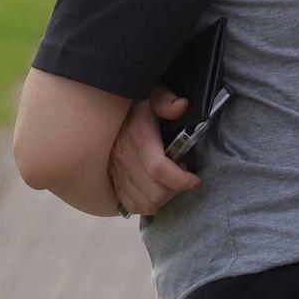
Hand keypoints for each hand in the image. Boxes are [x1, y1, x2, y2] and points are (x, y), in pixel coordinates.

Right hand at [108, 86, 202, 217]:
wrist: (103, 109)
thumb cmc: (134, 103)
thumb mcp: (150, 93)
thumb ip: (166, 99)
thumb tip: (181, 106)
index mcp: (137, 136)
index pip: (158, 169)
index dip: (181, 180)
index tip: (195, 179)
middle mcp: (123, 158)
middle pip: (154, 192)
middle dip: (175, 189)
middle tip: (182, 173)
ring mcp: (115, 172)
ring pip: (144, 203)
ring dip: (163, 198)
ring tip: (169, 182)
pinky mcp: (111, 180)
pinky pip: (130, 205)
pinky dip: (147, 204)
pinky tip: (155, 189)